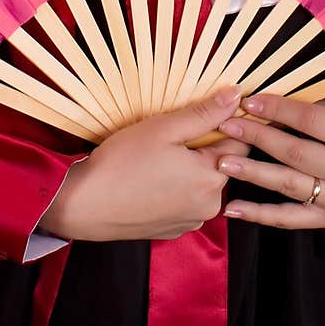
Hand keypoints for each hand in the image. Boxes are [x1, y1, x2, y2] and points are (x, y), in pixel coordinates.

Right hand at [39, 86, 250, 241]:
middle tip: (172, 136)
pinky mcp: (175, 229)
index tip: (201, 115)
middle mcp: (209, 205)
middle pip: (222, 164)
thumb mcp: (163, 128)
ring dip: (191, 168)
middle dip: (205, 146)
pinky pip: (187, 201)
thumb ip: (204, 113)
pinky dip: (177, 188)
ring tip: (160, 158)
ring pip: (203, 183)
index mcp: (211, 177)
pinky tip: (153, 179)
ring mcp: (192, 220)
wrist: (85, 206)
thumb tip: (236, 96)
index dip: (224, 124)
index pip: (240, 143)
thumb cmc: (121, 164)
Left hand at [217, 92, 324, 229]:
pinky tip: (232, 208)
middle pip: (297, 153)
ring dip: (252, 173)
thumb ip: (315, 107)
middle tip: (227, 127)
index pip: (312, 121)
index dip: (278, 110)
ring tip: (222, 162)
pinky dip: (259, 214)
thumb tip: (267, 99)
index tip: (249, 102)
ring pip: (289, 185)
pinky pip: (289, 218)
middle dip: (258, 138)